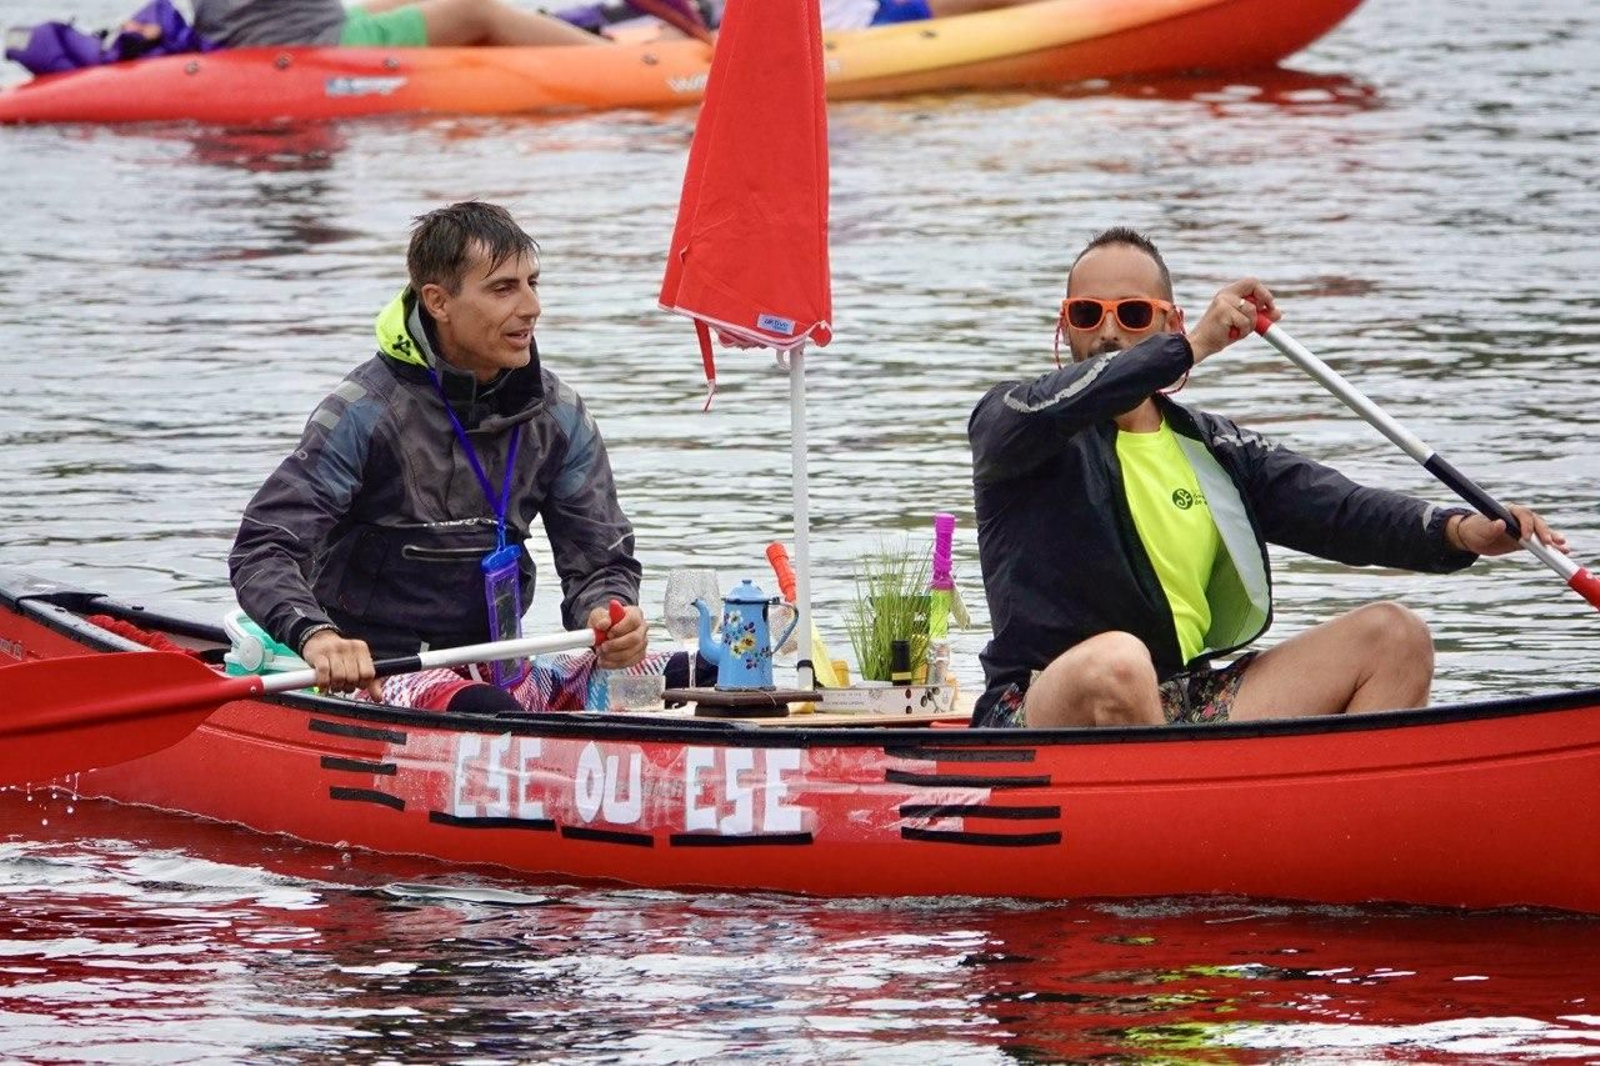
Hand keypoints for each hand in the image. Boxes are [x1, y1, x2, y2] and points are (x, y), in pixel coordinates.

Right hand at [301, 629, 381, 698]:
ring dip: (335, 686)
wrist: (319, 640)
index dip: (362, 684)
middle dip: (347, 686)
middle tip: (343, 685)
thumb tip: (378, 698)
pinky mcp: (319, 655)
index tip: (356, 684)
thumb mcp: (358, 664)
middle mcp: (349, 647)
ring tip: (334, 685)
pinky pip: (324, 674)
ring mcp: (333, 650)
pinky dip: (323, 684)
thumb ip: (371, 682)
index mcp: (362, 649)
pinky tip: (323, 686)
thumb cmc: (341, 656)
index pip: (368, 674)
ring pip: (339, 677)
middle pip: (353, 678)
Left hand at [589, 603, 647, 668]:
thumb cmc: (605, 621)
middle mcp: (642, 628)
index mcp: (635, 613)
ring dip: (613, 656)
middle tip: (603, 646)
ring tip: (600, 652)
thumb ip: (600, 618)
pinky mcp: (639, 656)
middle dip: (617, 645)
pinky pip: (629, 663)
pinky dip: (614, 664)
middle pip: (635, 638)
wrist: (605, 632)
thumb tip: (603, 624)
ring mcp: (642, 643)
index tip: (608, 634)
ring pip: (632, 653)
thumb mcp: (598, 615)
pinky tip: (604, 660)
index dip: (621, 628)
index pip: (633, 620)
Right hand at [1187, 278, 1279, 362]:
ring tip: (1237, 331)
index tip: (1269, 305)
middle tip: (1264, 313)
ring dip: (1250, 325)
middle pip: (1253, 283)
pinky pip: (1245, 322)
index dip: (1263, 292)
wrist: (1200, 345)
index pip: (1251, 282)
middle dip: (1264, 297)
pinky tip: (1231, 335)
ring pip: (1251, 310)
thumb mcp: (1244, 324)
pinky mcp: (1223, 312)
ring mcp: (1224, 302)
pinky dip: (1243, 332)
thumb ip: (1259, 317)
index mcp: (1229, 293)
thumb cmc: (1221, 334)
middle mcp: (1226, 294)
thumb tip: (1278, 313)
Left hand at [1447, 505, 1569, 556]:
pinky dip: (1552, 547)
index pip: (1522, 514)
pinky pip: (1541, 543)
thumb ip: (1491, 527)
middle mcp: (1520, 519)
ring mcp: (1526, 529)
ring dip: (1553, 538)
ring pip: (1543, 532)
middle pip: (1537, 522)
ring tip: (1562, 547)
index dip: (1527, 525)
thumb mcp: (1480, 530)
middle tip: (1548, 543)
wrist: (1473, 539)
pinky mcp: (1528, 541)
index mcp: (1509, 511)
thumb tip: (1500, 523)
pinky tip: (1562, 551)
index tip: (1526, 537)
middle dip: (1544, 532)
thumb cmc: (1475, 530)